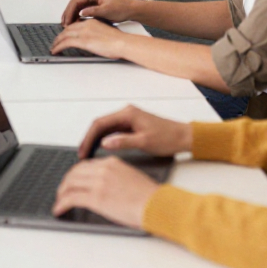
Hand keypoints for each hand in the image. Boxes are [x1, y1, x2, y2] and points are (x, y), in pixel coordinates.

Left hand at [51, 17, 127, 59]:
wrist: (123, 42)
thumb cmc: (119, 40)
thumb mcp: (105, 33)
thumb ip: (96, 34)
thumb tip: (92, 40)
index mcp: (92, 22)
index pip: (75, 24)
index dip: (67, 30)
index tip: (64, 35)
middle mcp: (86, 25)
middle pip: (68, 29)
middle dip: (60, 36)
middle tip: (56, 42)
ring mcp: (83, 32)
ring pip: (64, 35)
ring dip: (57, 42)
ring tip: (53, 47)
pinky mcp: (82, 41)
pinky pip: (66, 43)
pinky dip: (58, 47)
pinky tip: (55, 50)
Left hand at [52, 156, 158, 229]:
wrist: (157, 204)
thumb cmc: (149, 196)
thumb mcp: (130, 177)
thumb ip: (115, 176)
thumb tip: (106, 186)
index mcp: (112, 163)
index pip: (86, 165)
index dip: (76, 174)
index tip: (72, 181)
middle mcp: (103, 169)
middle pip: (75, 173)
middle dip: (66, 182)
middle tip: (62, 191)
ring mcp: (98, 183)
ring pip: (69, 184)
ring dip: (61, 193)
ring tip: (59, 201)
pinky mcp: (95, 198)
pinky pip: (71, 198)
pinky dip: (61, 204)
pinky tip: (59, 209)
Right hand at [61, 0, 136, 25]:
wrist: (129, 10)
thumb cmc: (120, 8)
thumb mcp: (107, 11)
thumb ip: (93, 11)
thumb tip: (81, 13)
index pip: (75, 2)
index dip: (69, 12)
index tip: (66, 21)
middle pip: (73, 4)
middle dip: (67, 14)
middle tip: (64, 25)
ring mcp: (90, 1)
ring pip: (75, 8)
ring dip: (70, 17)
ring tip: (67, 26)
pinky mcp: (92, 7)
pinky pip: (80, 12)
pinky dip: (76, 18)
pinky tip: (74, 25)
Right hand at [77, 105, 192, 159]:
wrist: (183, 137)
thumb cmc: (168, 138)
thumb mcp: (145, 142)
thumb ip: (123, 141)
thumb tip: (104, 143)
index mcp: (128, 114)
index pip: (100, 124)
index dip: (89, 138)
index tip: (83, 151)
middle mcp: (126, 113)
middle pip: (100, 124)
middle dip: (89, 139)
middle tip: (82, 154)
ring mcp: (129, 118)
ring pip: (105, 128)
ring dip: (95, 140)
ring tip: (88, 154)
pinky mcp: (131, 125)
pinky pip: (112, 131)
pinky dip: (104, 139)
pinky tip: (100, 149)